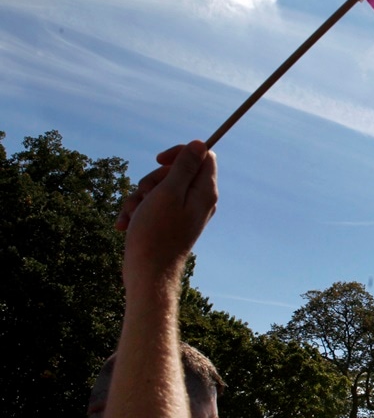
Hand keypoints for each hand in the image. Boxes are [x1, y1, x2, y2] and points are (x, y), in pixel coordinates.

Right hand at [117, 140, 217, 292]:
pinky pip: (151, 206)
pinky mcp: (168, 222)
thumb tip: (202, 143)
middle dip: (152, 179)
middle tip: (145, 195)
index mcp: (204, 191)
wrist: (147, 273)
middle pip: (175, 171)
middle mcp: (198, 200)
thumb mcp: (169, 193)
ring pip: (158, 189)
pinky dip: (136, 212)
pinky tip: (124, 225)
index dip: (179, 152)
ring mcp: (183, 212)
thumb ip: (184, 167)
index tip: (159, 159)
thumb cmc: (156, 232)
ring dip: (138, 198)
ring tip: (133, 215)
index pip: (202, 155)